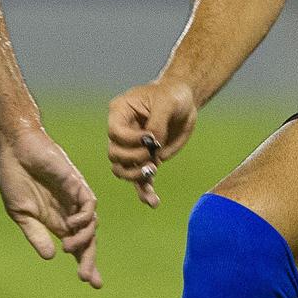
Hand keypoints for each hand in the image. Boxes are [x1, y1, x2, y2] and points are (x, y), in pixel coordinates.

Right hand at [0, 128, 101, 287]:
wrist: (13, 149)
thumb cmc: (14, 177)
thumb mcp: (20, 213)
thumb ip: (36, 234)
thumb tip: (50, 257)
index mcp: (56, 221)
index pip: (77, 246)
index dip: (85, 263)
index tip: (94, 284)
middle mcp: (69, 212)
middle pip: (87, 240)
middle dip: (89, 259)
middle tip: (88, 278)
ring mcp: (74, 198)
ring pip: (91, 224)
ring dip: (83, 240)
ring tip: (69, 249)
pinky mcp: (76, 183)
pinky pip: (89, 204)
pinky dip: (84, 218)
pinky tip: (72, 226)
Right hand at [107, 79, 197, 207]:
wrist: (184, 102)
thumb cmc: (172, 95)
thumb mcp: (167, 102)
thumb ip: (157, 123)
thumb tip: (153, 145)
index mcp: (120, 112)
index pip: (114, 133)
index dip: (130, 140)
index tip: (151, 138)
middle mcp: (122, 132)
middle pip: (114, 154)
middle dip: (133, 158)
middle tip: (153, 154)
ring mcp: (133, 148)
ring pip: (121, 170)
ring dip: (135, 176)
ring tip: (152, 171)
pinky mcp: (145, 160)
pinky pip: (139, 181)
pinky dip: (145, 192)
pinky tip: (153, 202)